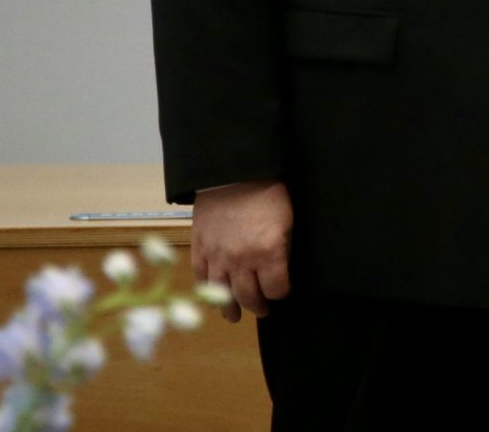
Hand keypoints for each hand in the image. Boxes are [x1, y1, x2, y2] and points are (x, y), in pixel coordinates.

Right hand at [192, 180, 291, 320]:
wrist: (233, 172)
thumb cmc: (267, 193)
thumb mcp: (288, 221)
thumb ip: (284, 249)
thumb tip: (282, 269)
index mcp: (268, 253)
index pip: (276, 289)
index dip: (281, 292)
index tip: (283, 290)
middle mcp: (241, 261)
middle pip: (249, 297)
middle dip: (258, 306)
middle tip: (263, 309)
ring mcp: (217, 257)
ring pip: (222, 294)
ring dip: (230, 308)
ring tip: (235, 315)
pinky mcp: (200, 249)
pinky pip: (202, 278)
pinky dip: (207, 290)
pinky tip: (213, 296)